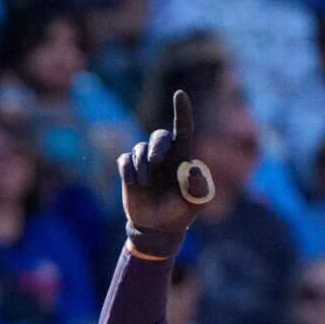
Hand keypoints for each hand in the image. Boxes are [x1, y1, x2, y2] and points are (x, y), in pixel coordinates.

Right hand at [118, 89, 207, 254]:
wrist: (158, 229)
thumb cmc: (182, 213)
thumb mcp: (198, 202)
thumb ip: (200, 187)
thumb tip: (191, 169)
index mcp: (183, 156)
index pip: (183, 128)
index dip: (182, 111)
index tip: (179, 94)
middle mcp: (164, 155)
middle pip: (158, 136)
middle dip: (156, 145)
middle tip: (155, 161)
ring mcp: (145, 162)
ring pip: (139, 149)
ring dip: (142, 165)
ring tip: (145, 184)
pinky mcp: (130, 170)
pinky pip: (125, 159)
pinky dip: (128, 170)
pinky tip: (135, 184)